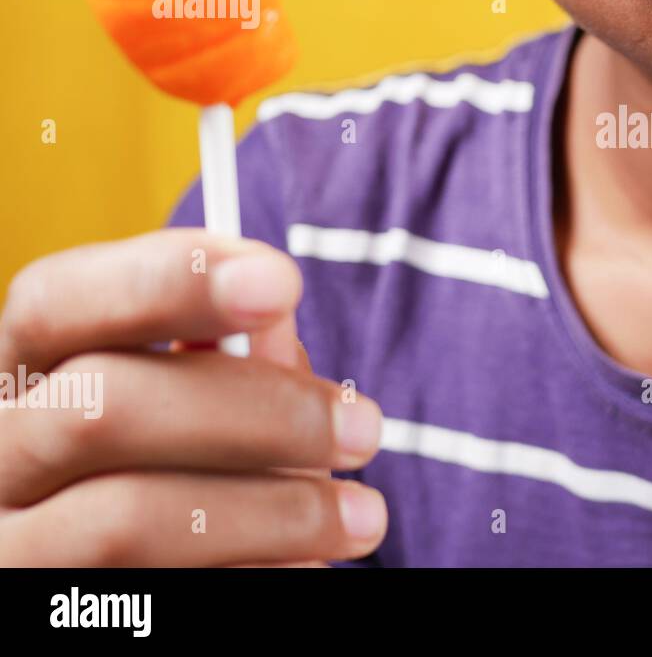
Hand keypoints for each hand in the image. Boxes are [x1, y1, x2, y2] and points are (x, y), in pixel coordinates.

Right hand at [0, 230, 387, 565]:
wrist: (150, 578)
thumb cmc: (192, 467)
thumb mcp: (202, 401)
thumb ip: (232, 355)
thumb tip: (272, 314)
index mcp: (24, 377)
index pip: (56, 301)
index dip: (166, 280)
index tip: (282, 281)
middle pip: (104, 407)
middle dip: (258, 412)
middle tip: (366, 429)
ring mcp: (10, 550)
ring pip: (127, 522)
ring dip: (275, 513)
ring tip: (363, 514)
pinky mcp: (47, 622)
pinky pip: (158, 598)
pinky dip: (254, 574)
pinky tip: (307, 564)